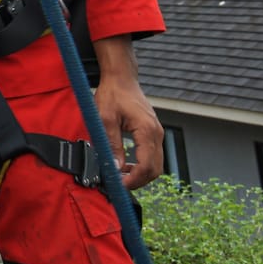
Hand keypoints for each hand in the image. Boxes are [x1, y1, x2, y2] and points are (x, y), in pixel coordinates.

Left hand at [93, 36, 162, 189]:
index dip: (134, 180)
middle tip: (119, 185)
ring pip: (156, 164)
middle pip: (155, 169)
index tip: (120, 185)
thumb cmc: (113, 94)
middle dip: (139, 181)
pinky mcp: (153, 132)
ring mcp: (157, 132)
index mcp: (146, 130)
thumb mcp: (105, 119)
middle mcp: (156, 133)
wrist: (121, 78)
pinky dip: (142, 164)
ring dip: (140, 174)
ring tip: (120, 177)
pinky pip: (152, 155)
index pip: (146, 165)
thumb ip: (112, 145)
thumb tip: (114, 168)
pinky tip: (126, 165)